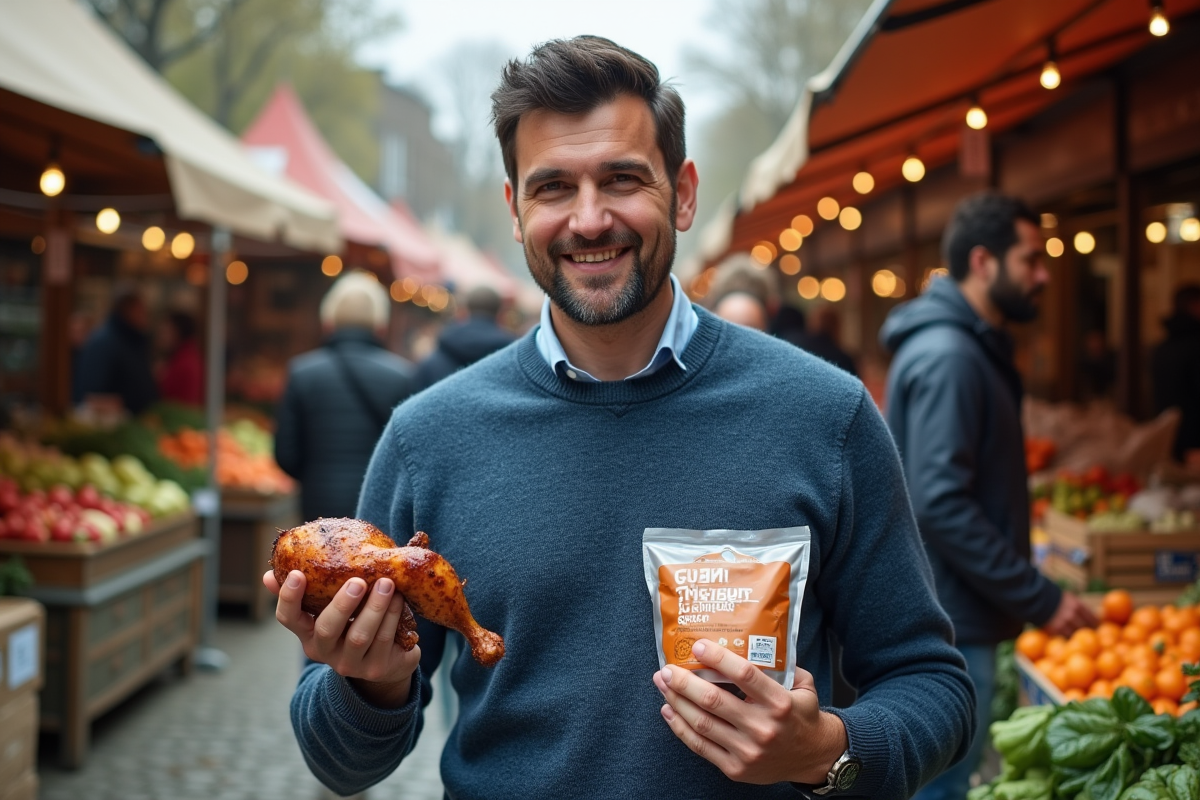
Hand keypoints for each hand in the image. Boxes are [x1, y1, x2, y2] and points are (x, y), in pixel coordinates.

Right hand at [264, 570, 420, 707]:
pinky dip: (392, 616)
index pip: (288, 618)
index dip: (288, 598)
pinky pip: (385, 640)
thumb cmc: (353, 625)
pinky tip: (399, 598)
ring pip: (361, 635)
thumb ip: (307, 593)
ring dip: (375, 607)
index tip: (296, 573)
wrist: (385, 662)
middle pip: (327, 629)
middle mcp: (325, 652)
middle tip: (358, 581)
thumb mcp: (329, 612)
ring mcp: (351, 663)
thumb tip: (268, 575)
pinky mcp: (377, 668)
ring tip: (387, 583)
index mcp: (308, 633)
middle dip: (343, 604)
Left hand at [652, 639, 846, 784]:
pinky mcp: (736, 769)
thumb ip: (781, 664)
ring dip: (676, 701)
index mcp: (780, 703)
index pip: (744, 675)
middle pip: (713, 700)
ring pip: (701, 723)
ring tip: (662, 684)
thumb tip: (749, 638)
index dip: (717, 659)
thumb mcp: (803, 685)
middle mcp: (762, 728)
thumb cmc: (802, 715)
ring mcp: (747, 751)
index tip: (698, 645)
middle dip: (684, 681)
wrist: (813, 758)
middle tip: (667, 668)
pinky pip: (700, 746)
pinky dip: (680, 727)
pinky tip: (669, 711)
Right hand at [1043, 591, 1099, 637]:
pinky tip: (1069, 640)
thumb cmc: (1056, 599)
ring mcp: (1065, 622)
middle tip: (1090, 637)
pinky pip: (1066, 637)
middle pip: (1087, 628)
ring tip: (1080, 640)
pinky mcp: (1056, 629)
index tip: (1097, 629)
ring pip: (1077, 634)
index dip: (1096, 625)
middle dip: (1089, 633)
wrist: (1038, 599)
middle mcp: (1073, 614)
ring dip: (1079, 637)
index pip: (1093, 619)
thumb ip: (1080, 607)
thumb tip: (1093, 617)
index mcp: (1078, 605)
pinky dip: (1069, 639)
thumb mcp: (1070, 598)